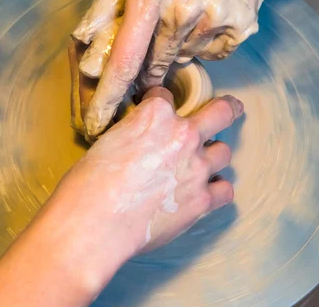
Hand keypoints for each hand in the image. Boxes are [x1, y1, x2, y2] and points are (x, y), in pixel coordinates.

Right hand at [41, 87, 242, 291]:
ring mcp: (197, 168)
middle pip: (221, 112)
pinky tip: (205, 193)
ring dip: (213, 156)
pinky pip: (225, 190)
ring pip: (224, 152)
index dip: (159, 105)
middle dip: (226, 109)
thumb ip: (133, 132)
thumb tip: (138, 140)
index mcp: (156, 115)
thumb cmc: (90, 182)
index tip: (157, 112)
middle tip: (228, 109)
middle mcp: (183, 136)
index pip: (166, 97)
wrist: (95, 222)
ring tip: (201, 165)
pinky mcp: (202, 200)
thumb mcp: (108, 140)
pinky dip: (216, 191)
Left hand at [72, 0, 269, 137]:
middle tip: (158, 31)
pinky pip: (212, 53)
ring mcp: (212, 21)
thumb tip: (83, 42)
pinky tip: (208, 13)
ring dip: (179, 45)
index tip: (96, 124)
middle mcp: (180, 13)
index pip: (123, 60)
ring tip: (188, 9)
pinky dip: (205, 41)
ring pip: (184, 57)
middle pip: (154, 65)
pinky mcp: (237, 29)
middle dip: (149, 64)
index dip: (107, 97)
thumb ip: (108, 4)